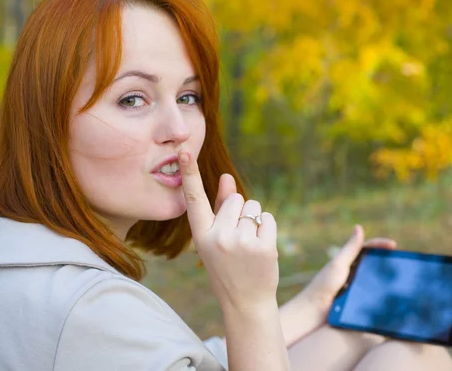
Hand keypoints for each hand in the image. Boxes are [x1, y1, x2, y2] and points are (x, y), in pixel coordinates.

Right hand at [178, 149, 279, 312]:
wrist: (245, 301)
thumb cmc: (227, 266)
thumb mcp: (215, 239)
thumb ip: (219, 206)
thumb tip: (226, 177)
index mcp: (200, 235)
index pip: (194, 199)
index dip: (189, 173)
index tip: (184, 150)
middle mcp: (217, 237)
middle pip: (235, 199)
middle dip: (240, 211)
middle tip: (237, 239)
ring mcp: (241, 242)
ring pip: (253, 207)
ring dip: (254, 220)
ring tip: (248, 245)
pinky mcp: (263, 246)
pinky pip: (268, 218)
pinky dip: (267, 229)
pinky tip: (261, 247)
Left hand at [299, 226, 396, 323]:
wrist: (315, 312)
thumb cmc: (324, 286)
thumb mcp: (338, 264)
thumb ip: (350, 249)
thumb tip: (359, 227)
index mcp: (347, 261)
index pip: (366, 248)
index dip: (380, 245)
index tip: (393, 245)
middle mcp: (352, 273)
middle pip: (373, 264)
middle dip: (387, 262)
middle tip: (402, 263)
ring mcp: (355, 288)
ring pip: (375, 281)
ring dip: (387, 280)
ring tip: (402, 279)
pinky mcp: (358, 302)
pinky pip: (373, 296)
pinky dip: (382, 295)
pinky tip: (393, 297)